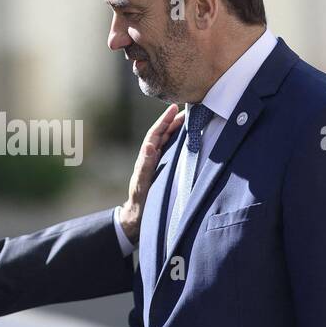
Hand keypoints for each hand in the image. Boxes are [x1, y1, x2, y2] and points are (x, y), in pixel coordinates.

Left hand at [118, 104, 184, 244]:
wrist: (138, 217)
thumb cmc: (140, 202)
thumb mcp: (142, 185)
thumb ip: (145, 167)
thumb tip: (150, 146)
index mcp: (146, 158)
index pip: (155, 134)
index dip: (164, 121)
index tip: (174, 108)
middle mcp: (150, 158)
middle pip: (161, 134)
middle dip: (171, 121)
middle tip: (186, 109)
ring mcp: (156, 163)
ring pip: (166, 141)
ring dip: (175, 129)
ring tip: (188, 119)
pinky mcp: (161, 170)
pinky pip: (170, 151)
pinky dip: (177, 142)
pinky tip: (185, 139)